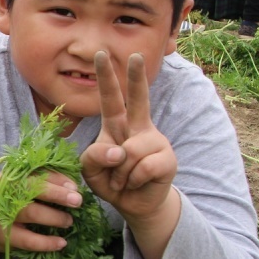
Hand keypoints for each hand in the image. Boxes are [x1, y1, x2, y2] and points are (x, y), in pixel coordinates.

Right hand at [0, 170, 82, 257]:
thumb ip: (44, 182)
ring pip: (31, 213)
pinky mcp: (3, 235)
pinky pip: (28, 240)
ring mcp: (1, 214)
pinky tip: (61, 243)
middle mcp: (4, 191)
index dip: (57, 179)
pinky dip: (46, 242)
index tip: (75, 187)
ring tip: (69, 221)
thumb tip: (73, 187)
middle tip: (77, 201)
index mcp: (11, 176)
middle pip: (31, 189)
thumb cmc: (11, 202)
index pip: (35, 172)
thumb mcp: (21, 187)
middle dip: (57, 194)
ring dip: (54, 217)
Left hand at [80, 52, 176, 223]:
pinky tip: (136, 183)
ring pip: (130, 151)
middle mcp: (138, 127)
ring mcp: (155, 141)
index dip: (105, 77)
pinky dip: (132, 180)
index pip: (110, 98)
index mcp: (116, 124)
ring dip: (120, 173)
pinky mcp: (167, 159)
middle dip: (137, 77)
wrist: (134, 204)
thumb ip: (95, 156)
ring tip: (123, 179)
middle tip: (135, 54)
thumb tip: (120, 150)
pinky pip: (143, 167)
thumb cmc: (111, 180)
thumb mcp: (90, 169)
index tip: (100, 54)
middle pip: (139, 99)